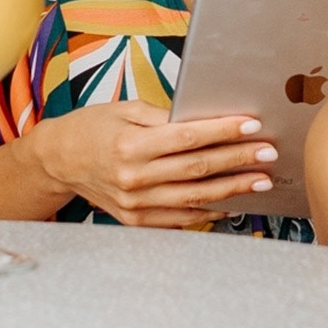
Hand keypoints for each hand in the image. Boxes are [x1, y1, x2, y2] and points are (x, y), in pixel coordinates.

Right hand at [29, 100, 277, 227]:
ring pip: (194, 197)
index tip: (252, 125)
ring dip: (232, 188)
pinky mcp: (137, 219)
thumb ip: (166, 116)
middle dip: (237, 159)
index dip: (222, 132)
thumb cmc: (95, 126)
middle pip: (196, 169)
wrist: (60, 159)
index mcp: (131, 144)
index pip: (187, 138)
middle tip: (268, 152)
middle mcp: (133, 177)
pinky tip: (232, 202)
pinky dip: (208, 211)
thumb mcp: (127, 109)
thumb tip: (206, 118)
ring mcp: (135, 203)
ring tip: (261, 179)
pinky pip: (180, 218)